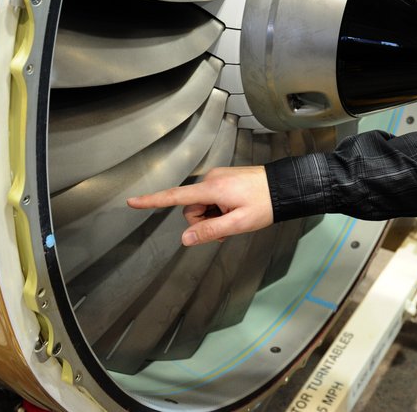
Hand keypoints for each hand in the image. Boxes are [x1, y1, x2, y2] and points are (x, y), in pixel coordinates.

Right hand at [127, 166, 273, 245]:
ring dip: (213, 216)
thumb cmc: (265, 203)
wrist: (284, 186)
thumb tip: (185, 239)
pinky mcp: (224, 179)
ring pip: (202, 205)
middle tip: (226, 226)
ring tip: (234, 217)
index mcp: (212, 188)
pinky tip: (235, 211)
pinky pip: (212, 199)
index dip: (152, 201)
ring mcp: (218, 178)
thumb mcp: (238, 223)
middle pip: (191, 208)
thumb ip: (209, 231)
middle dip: (203, 221)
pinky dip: (219, 209)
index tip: (132, 202)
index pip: (175, 196)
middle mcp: (212, 179)